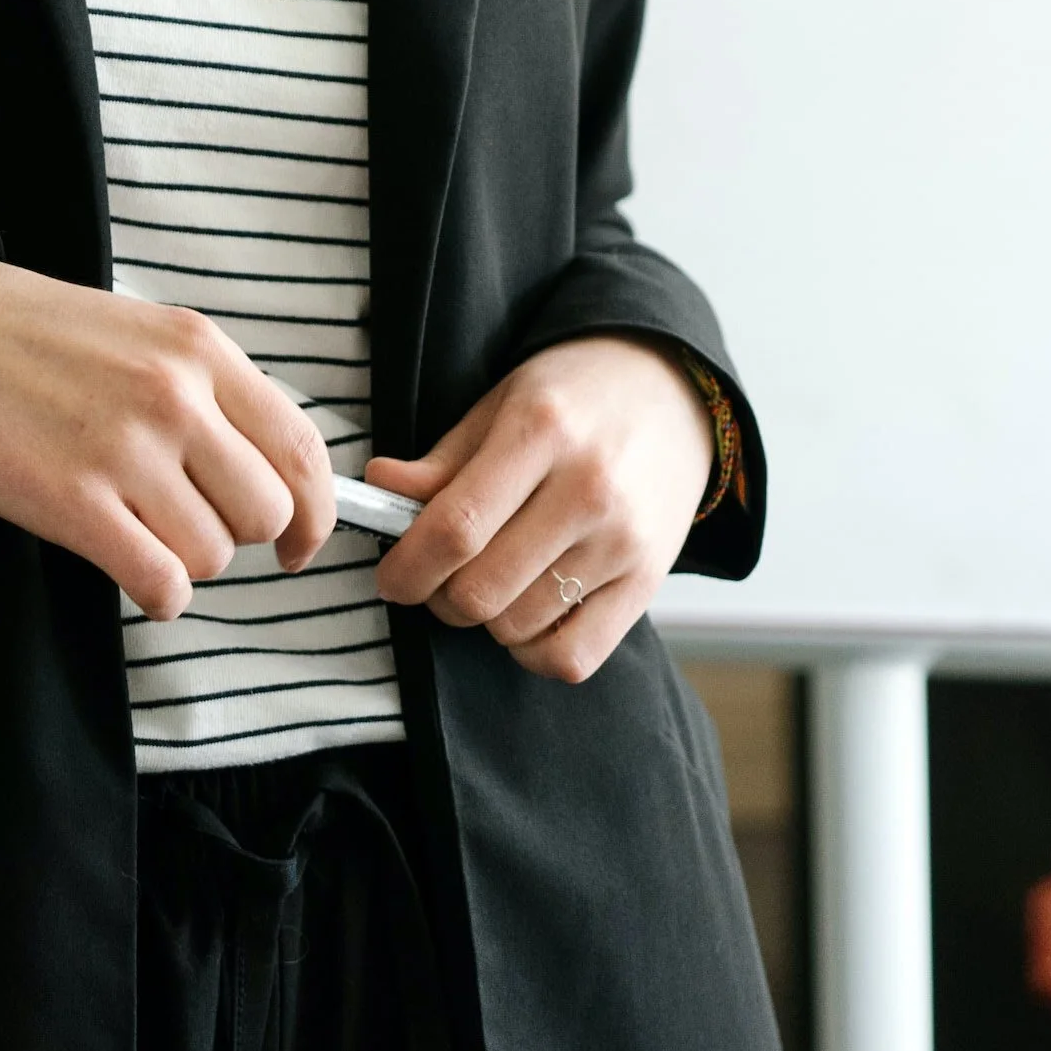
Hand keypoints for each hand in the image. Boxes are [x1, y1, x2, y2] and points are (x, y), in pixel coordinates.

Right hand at [0, 246, 337, 620]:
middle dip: (238, 535)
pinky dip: (159, 595)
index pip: (300, 450)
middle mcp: (175, 398)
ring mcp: (125, 450)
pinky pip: (160, 583)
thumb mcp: (151, 336)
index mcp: (202, 352)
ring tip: (143, 531)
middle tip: (194, 525)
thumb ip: (215, 395)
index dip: (316, 514)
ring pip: (212, 554)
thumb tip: (276, 476)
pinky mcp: (74, 501)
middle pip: (264, 513)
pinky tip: (134, 571)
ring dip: (186, 561)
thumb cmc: (48, 340)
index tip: (298, 544)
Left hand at [367, 335, 714, 683]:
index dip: (409, 566)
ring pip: (518, 627)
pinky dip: (532, 651)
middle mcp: (588, 489)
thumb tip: (379, 489)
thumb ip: (442, 459)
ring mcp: (623, 542)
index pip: (458, 525)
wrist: (672, 392)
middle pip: (482, 589)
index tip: (389, 578)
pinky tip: (527, 613)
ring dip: (484, 619)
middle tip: (437, 577)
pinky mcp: (648, 583)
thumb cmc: (573, 397)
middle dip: (439, 596)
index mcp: (541, 431)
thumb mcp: (502, 404)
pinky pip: (571, 658)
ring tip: (489, 579)